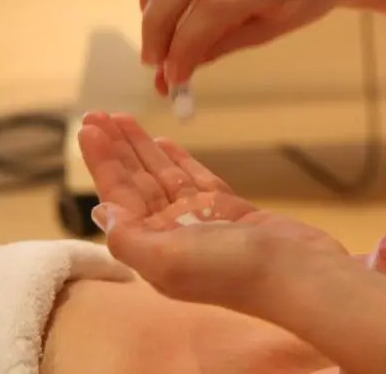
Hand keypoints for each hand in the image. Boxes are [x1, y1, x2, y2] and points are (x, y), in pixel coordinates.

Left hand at [79, 112, 347, 312]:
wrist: (295, 272)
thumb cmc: (233, 271)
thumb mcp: (168, 260)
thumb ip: (129, 238)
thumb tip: (104, 211)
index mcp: (151, 247)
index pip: (118, 196)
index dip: (103, 161)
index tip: (90, 128)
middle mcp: (171, 233)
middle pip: (136, 182)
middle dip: (117, 149)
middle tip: (99, 114)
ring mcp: (201, 219)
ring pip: (163, 176)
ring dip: (143, 148)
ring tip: (124, 119)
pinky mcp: (229, 210)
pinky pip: (196, 179)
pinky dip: (179, 160)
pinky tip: (165, 143)